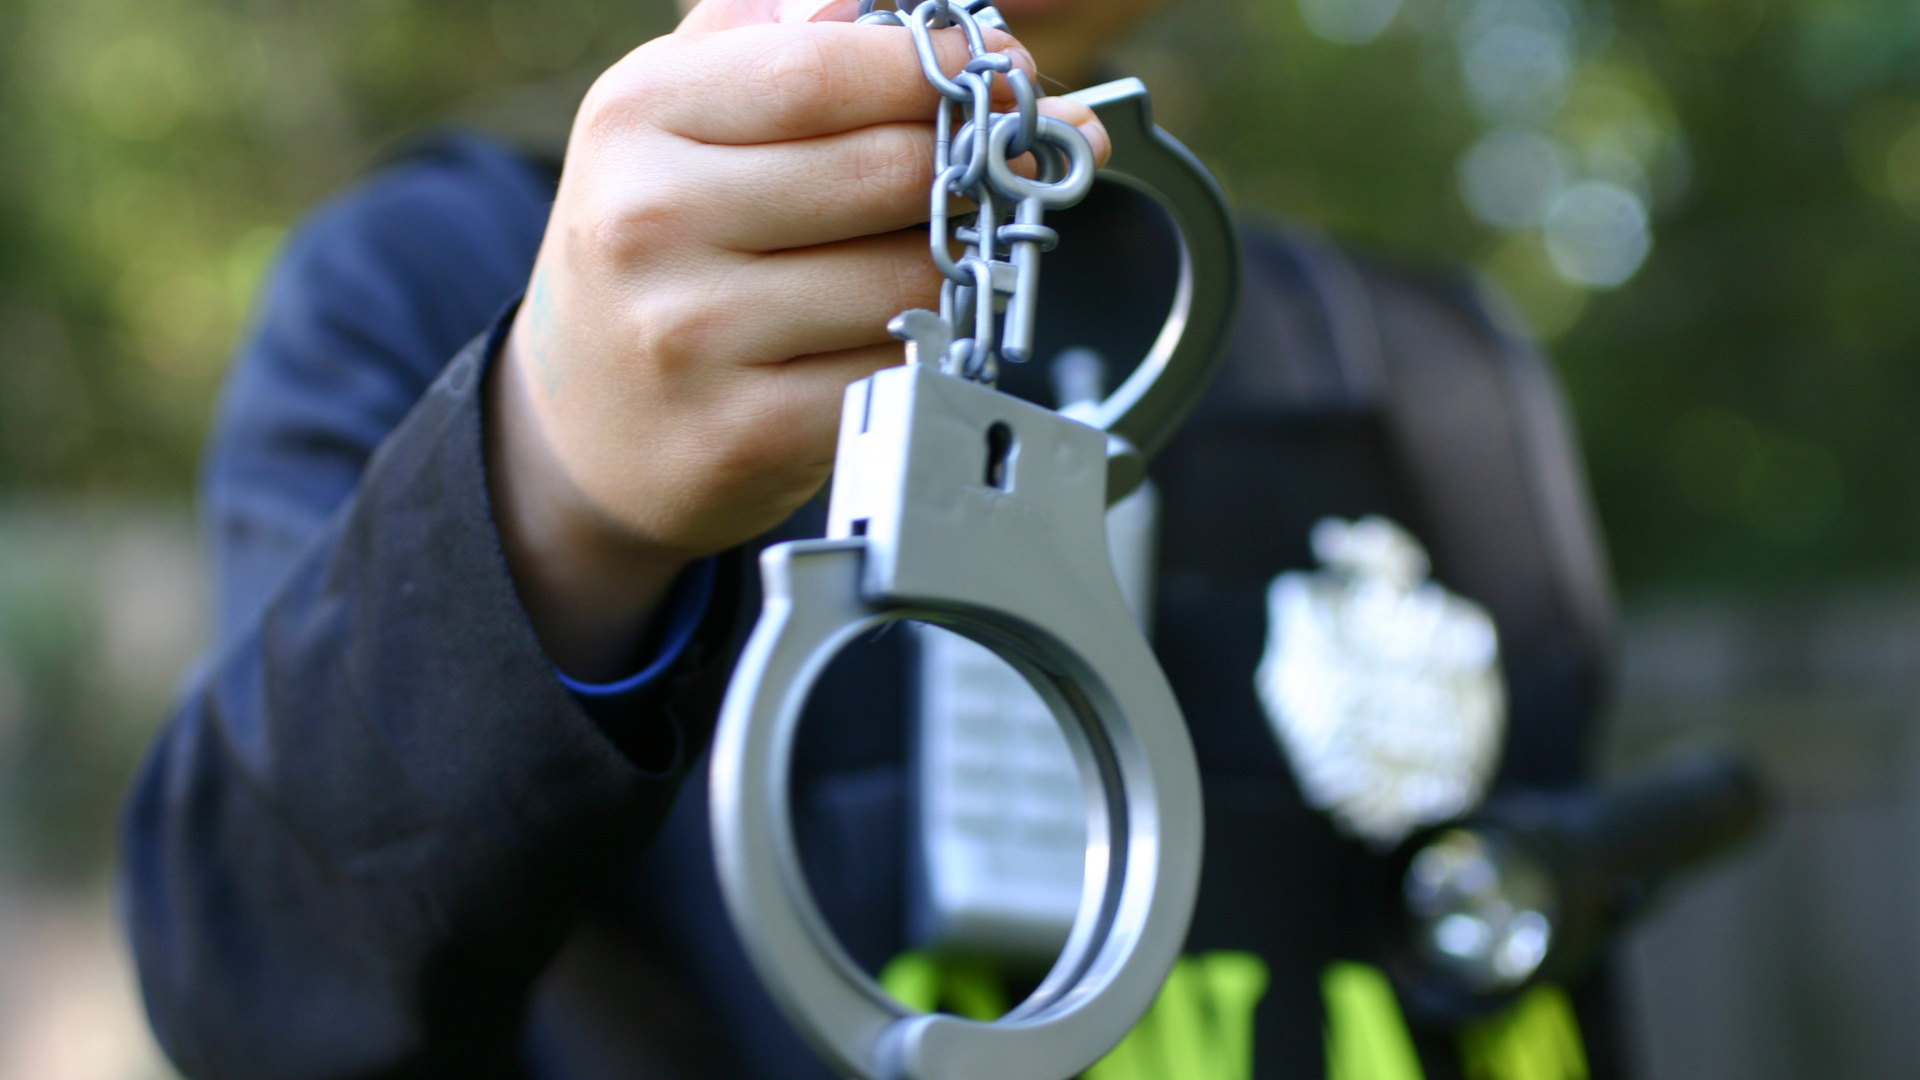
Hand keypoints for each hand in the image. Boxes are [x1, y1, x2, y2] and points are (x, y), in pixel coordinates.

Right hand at [486, 0, 1110, 678]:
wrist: (587, 424)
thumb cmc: (659, 251)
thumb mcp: (677, 122)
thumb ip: (779, 44)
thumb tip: (923, 20)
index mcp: (637, 118)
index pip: (825, 71)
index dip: (938, 67)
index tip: (1003, 69)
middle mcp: (652, 222)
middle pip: (888, 171)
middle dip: (978, 165)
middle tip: (1016, 164)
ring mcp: (694, 335)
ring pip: (911, 278)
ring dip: (958, 266)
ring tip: (946, 254)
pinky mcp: (747, 431)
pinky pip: (896, 370)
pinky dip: (926, 350)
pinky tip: (905, 336)